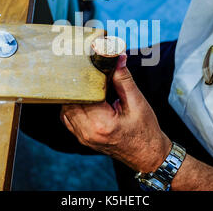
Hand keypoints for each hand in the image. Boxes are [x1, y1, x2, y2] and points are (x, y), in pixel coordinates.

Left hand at [61, 54, 171, 172]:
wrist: (146, 155)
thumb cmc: (144, 131)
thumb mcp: (137, 102)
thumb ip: (123, 79)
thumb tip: (116, 57)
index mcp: (101, 123)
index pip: (83, 94)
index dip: (83, 77)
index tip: (87, 63)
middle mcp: (87, 132)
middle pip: (70, 100)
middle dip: (76, 84)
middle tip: (83, 68)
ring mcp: (82, 137)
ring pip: (65, 108)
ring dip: (73, 94)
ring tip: (84, 81)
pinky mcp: (81, 137)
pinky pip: (68, 117)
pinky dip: (73, 104)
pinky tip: (84, 96)